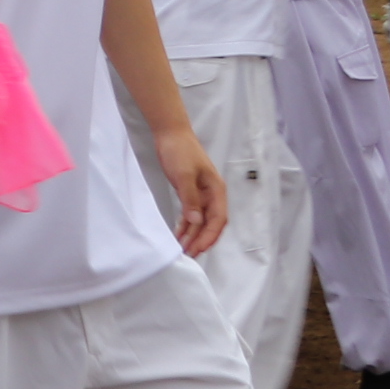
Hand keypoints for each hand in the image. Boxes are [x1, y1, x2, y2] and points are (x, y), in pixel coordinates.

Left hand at [154, 119, 229, 255]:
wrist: (170, 134)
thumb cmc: (180, 151)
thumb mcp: (184, 175)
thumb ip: (190, 198)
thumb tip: (196, 222)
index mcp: (216, 190)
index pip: (218, 219)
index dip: (209, 236)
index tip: (199, 248)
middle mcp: (212, 195)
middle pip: (210, 223)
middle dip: (201, 239)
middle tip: (189, 254)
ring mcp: (201, 194)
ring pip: (200, 220)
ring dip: (192, 235)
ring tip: (183, 249)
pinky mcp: (190, 193)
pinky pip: (191, 213)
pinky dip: (186, 225)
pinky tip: (179, 234)